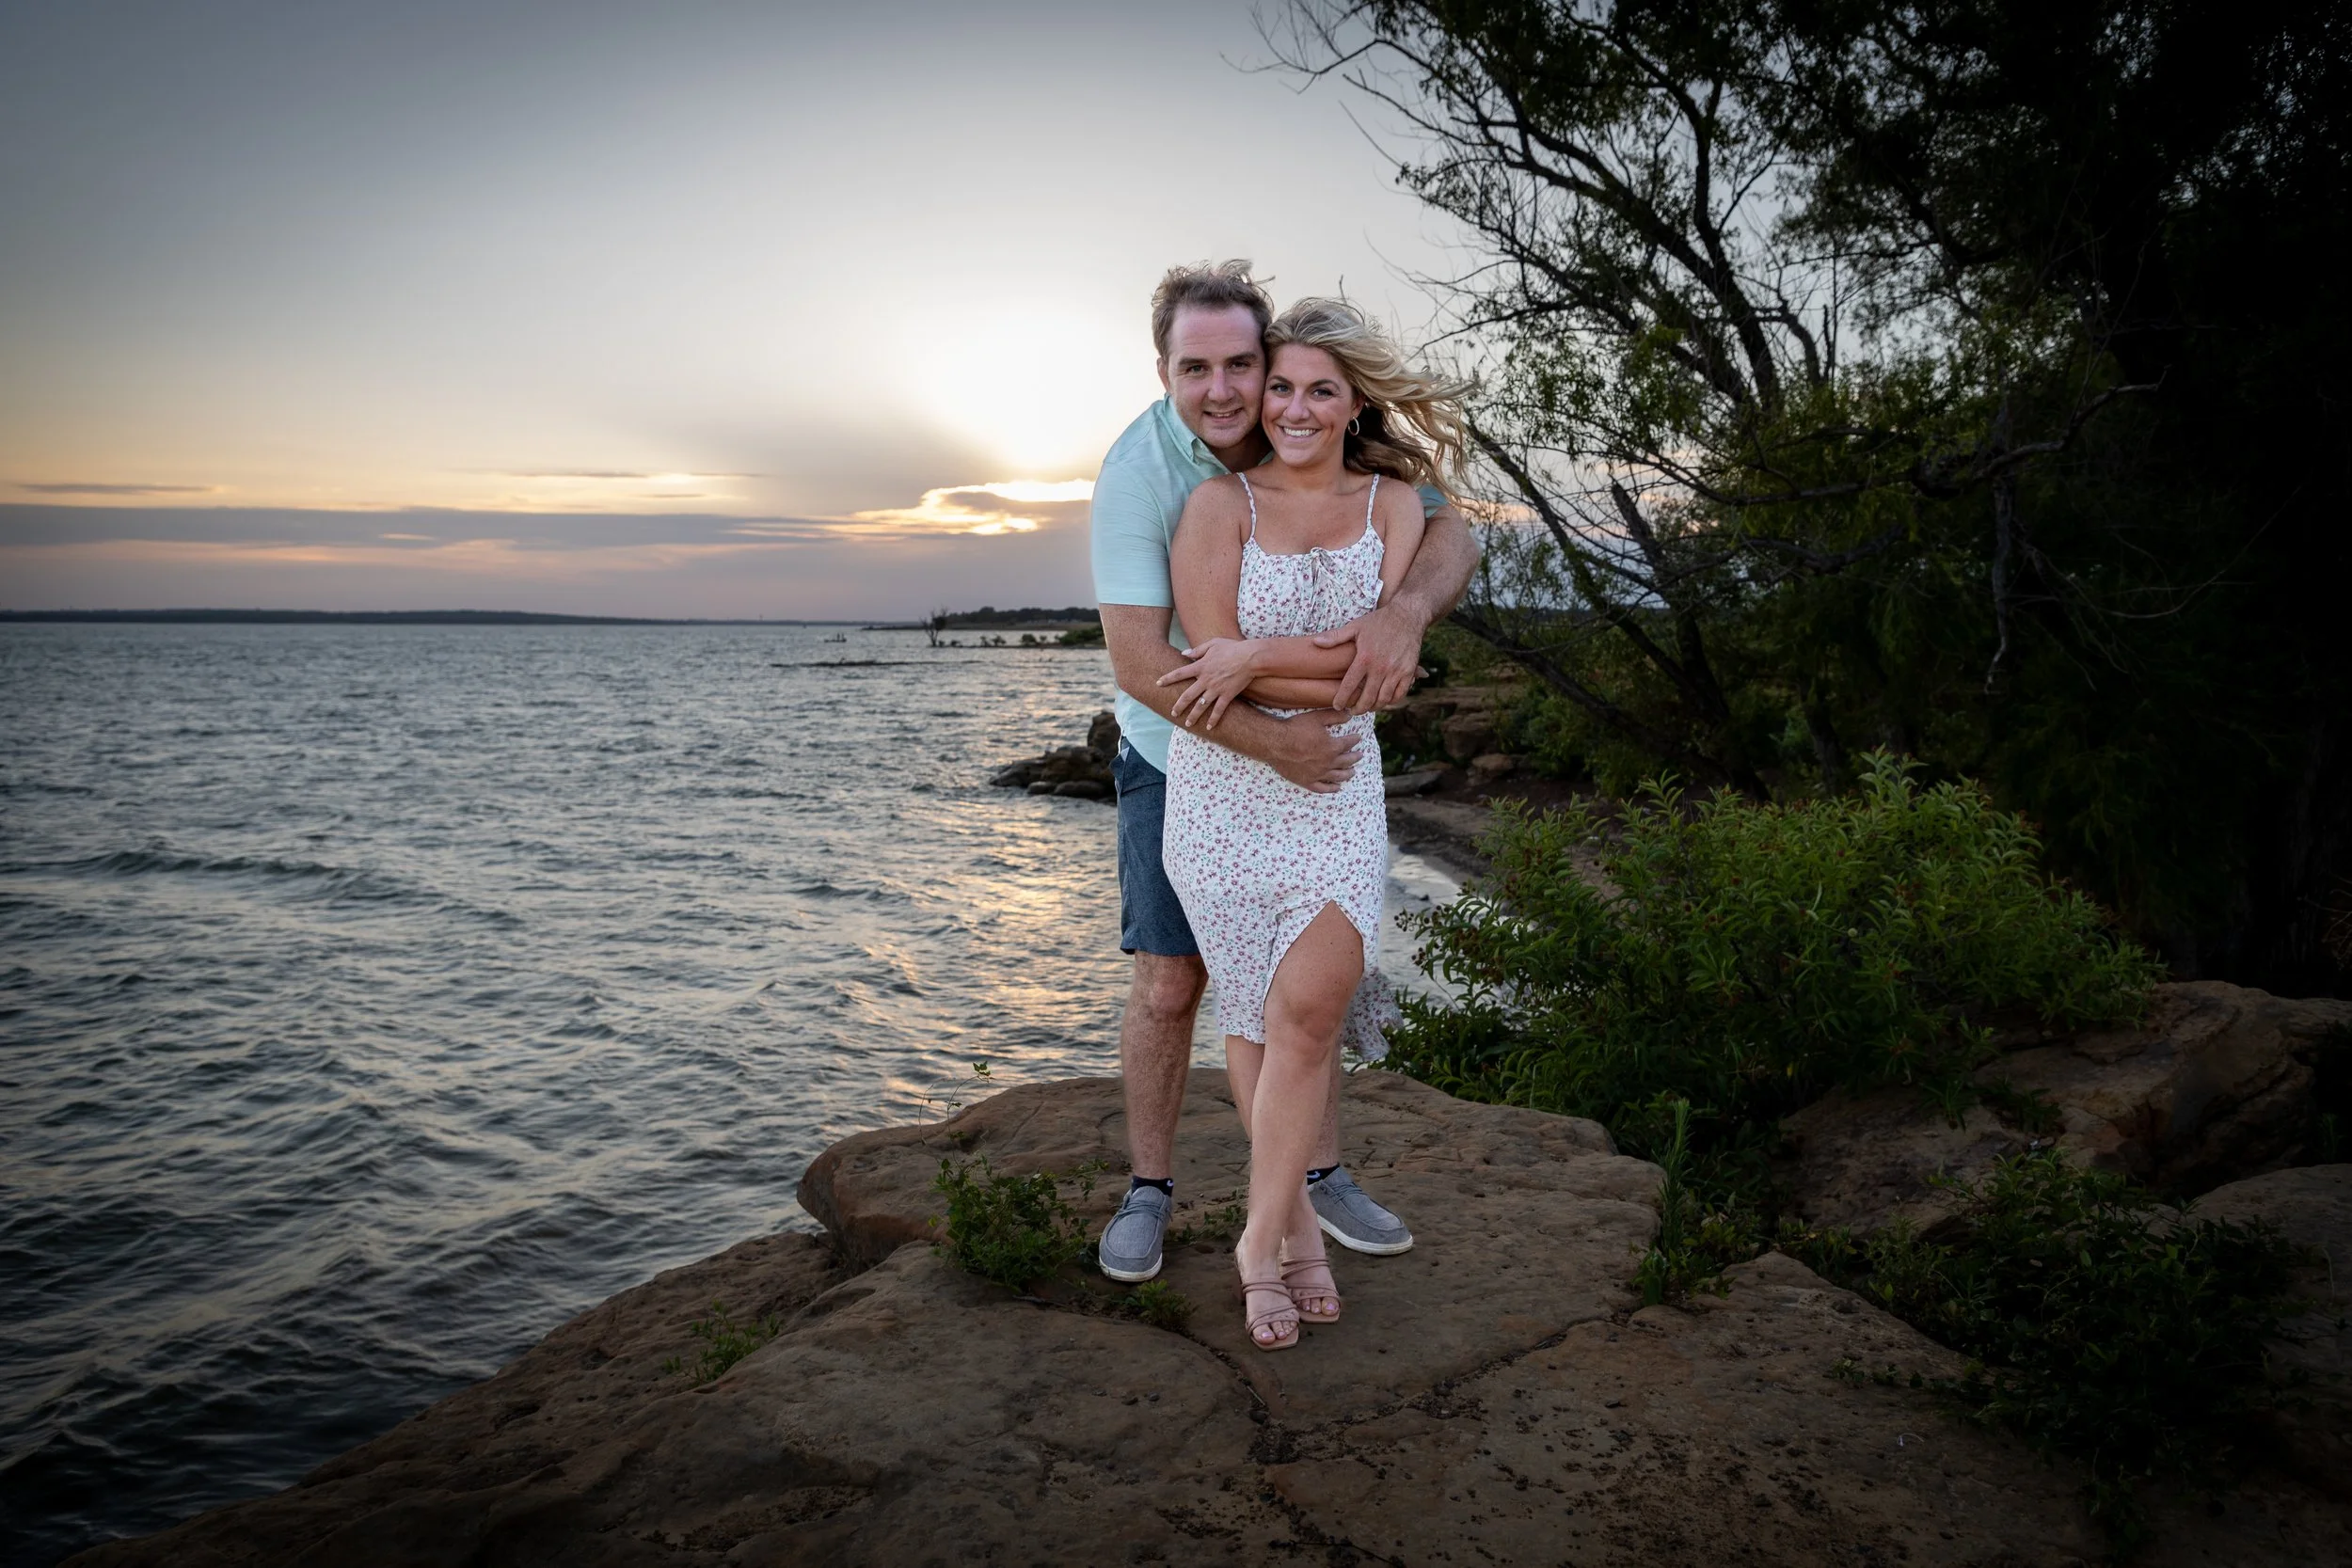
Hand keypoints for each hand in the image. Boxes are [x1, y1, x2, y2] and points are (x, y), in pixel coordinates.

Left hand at [1157, 636, 1259, 730]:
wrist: (1250, 657)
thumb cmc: (1232, 647)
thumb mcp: (1213, 643)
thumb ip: (1197, 650)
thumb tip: (1184, 653)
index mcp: (1201, 666)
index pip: (1179, 673)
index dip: (1167, 678)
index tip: (1158, 683)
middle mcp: (1205, 680)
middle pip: (1187, 695)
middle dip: (1178, 705)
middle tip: (1173, 713)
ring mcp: (1216, 689)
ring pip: (1201, 706)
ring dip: (1193, 716)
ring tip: (1188, 724)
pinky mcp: (1227, 695)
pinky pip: (1218, 710)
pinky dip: (1213, 719)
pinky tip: (1209, 727)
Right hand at [1263, 708, 1361, 792]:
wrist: (1275, 743)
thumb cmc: (1295, 728)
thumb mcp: (1316, 718)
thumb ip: (1334, 716)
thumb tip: (1349, 715)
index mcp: (1332, 747)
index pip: (1348, 743)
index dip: (1355, 739)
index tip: (1358, 737)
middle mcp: (1328, 763)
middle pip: (1346, 761)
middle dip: (1355, 757)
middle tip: (1360, 755)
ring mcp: (1318, 774)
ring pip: (1338, 776)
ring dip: (1348, 773)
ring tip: (1353, 771)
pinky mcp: (1307, 781)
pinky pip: (1323, 788)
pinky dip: (1332, 789)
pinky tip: (1337, 788)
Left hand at [1313, 601, 1427, 712]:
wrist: (1406, 616)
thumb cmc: (1378, 621)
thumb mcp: (1355, 626)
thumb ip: (1335, 637)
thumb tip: (1315, 643)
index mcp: (1364, 658)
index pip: (1349, 686)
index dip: (1341, 699)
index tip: (1337, 706)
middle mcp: (1380, 667)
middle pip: (1366, 698)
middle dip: (1358, 709)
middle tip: (1352, 711)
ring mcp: (1395, 671)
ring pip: (1383, 699)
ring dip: (1374, 707)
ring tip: (1367, 708)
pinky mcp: (1408, 672)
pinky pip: (1400, 694)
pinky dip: (1391, 701)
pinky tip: (1384, 701)